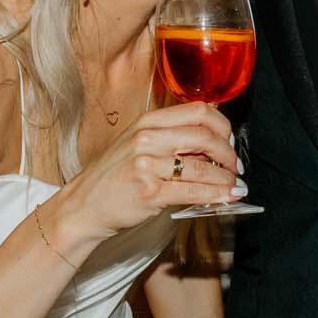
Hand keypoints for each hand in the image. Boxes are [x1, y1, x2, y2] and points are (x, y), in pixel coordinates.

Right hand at [56, 101, 241, 238]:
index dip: (222, 126)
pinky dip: (216, 195)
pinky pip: (194, 192)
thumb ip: (171, 140)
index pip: (199, 111)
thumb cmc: (112, 177)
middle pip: (205, 136)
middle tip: (235, 167)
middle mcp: (147, 138)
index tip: (229, 141)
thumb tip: (213, 146)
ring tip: (233, 186)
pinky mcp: (150, 192)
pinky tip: (226, 198)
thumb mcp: (137, 145)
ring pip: (202, 167)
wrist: (83, 206)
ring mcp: (147, 165)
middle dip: (228, 153)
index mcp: (148, 121)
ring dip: (225, 178)